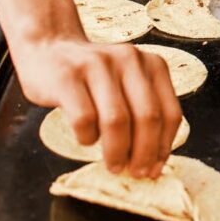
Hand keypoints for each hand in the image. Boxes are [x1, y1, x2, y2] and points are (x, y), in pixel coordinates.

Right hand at [13, 38, 182, 177]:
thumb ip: (143, 112)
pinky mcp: (67, 76)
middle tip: (135, 173)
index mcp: (152, 64)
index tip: (155, 169)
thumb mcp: (127, 85)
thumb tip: (154, 163)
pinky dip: (87, 137)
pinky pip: (84, 118)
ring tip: (113, 165)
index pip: (169, 112)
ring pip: (117, 120)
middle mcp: (129, 60)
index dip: (164, 146)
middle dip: (143, 153)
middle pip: (147, 117)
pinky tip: (86, 139)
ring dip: (117, 151)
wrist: (49, 47)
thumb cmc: (92, 78)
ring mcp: (97, 65)